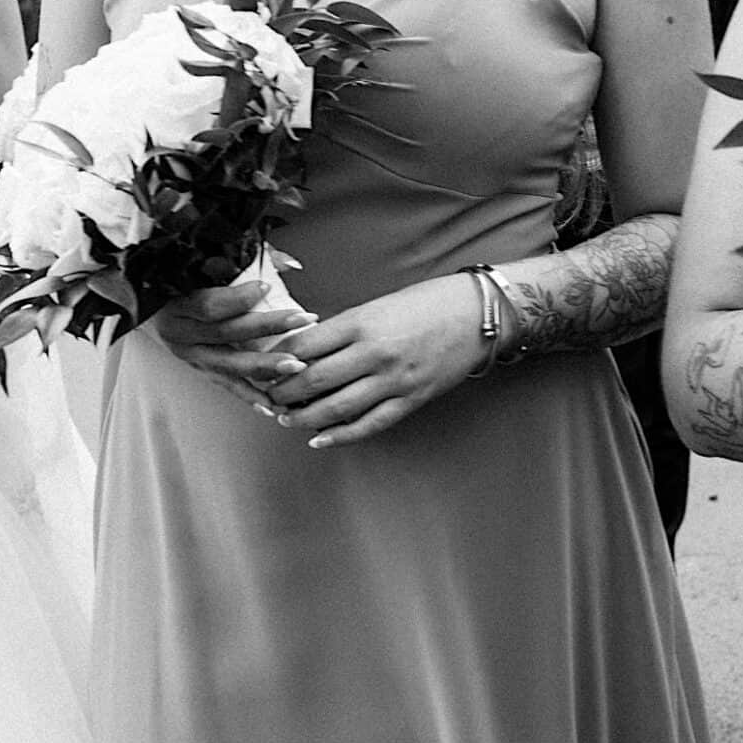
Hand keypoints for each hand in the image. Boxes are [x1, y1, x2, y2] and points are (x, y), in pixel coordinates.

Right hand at [149, 280, 318, 403]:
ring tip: (295, 365)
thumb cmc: (182, 283)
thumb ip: (246, 260)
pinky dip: (250, 396)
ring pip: (229, 364)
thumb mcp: (202, 266)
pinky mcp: (199, 371)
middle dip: (268, 326)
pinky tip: (271, 404)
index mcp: (177, 304)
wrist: (148, 307)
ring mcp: (189, 356)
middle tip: (301, 320)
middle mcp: (180, 333)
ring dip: (265, 366)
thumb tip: (289, 264)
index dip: (239, 297)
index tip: (266, 286)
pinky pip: (226, 385)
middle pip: (226, 332)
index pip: (208, 305)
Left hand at [255, 275, 489, 448]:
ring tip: (287, 420)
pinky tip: (321, 439)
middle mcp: (374, 353)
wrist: (477, 314)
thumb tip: (305, 350)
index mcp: (362, 322)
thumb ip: (344, 328)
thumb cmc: (426, 303)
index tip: (265, 366)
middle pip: (314, 380)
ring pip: (337, 408)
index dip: (278, 360)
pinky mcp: (411, 399)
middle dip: (285, 393)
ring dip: (306, 417)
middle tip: (268, 398)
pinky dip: (342, 435)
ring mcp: (394, 380)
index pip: (305, 346)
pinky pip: (370, 424)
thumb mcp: (378, 305)